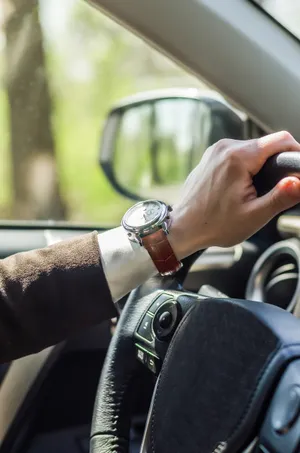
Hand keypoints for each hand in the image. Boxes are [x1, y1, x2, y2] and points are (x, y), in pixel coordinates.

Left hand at [169, 131, 299, 258]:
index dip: (295, 152)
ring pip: (252, 149)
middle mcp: (225, 147)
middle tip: (277, 189)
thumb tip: (299, 182)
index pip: (280, 139)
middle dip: (276, 163)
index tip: (297, 170)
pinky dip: (245, 166)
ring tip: (256, 191)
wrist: (182, 228)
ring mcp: (216, 150)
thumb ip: (281, 197)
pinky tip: (241, 187)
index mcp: (238, 157)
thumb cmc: (214, 225)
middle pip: (266, 144)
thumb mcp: (254, 216)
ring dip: (260, 165)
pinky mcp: (211, 156)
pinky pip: (237, 154)